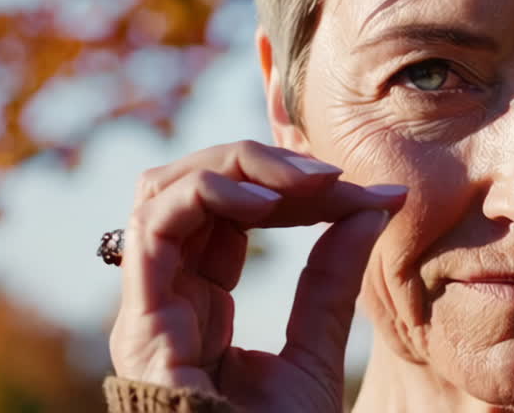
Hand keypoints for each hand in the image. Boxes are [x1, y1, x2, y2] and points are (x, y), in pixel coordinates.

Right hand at [108, 140, 405, 411]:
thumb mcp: (316, 351)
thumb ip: (331, 281)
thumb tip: (372, 210)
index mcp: (199, 303)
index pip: (232, 214)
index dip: (294, 188)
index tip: (368, 193)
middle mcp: (165, 297)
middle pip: (191, 188)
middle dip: (264, 164)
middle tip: (334, 175)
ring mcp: (147, 308)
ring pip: (166, 190)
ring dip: (239, 166)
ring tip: (307, 180)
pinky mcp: (142, 323)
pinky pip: (155, 228)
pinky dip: (209, 192)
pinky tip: (267, 200)